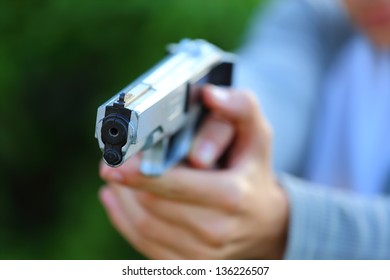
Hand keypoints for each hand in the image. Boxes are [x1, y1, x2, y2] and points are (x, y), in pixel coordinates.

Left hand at [99, 85, 288, 258]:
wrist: (267, 225)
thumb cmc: (253, 174)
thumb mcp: (257, 136)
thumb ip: (239, 108)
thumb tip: (209, 93)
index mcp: (231, 196)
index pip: (174, 185)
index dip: (141, 174)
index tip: (115, 164)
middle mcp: (216, 230)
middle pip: (152, 205)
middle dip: (127, 183)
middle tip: (111, 163)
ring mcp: (201, 254)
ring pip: (144, 225)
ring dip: (123, 199)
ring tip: (115, 179)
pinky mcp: (188, 266)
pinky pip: (144, 244)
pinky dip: (125, 220)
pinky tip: (117, 200)